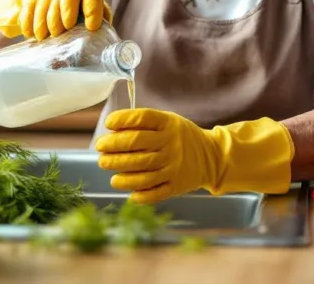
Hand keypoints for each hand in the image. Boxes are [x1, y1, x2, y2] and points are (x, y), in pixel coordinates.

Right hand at [0, 0, 111, 39]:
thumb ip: (101, 14)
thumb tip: (104, 36)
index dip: (92, 11)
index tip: (91, 27)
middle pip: (65, 6)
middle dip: (65, 24)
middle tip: (64, 32)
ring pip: (45, 14)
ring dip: (46, 31)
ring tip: (49, 37)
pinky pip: (28, 15)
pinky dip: (30, 29)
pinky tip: (35, 35)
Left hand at [94, 109, 294, 204]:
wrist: (211, 156)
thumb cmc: (179, 137)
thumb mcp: (167, 121)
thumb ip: (142, 124)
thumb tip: (111, 129)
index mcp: (168, 124)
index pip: (142, 118)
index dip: (122, 119)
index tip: (108, 124)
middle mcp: (171, 144)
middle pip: (137, 145)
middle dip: (114, 149)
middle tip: (101, 152)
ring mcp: (175, 166)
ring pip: (143, 172)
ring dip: (122, 175)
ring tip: (112, 175)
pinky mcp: (177, 185)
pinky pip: (156, 192)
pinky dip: (141, 195)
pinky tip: (130, 194)